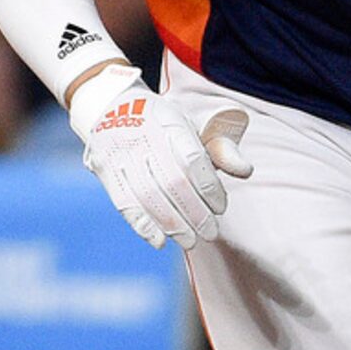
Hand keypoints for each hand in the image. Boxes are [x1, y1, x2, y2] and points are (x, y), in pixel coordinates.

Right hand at [68, 63, 250, 250]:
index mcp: (170, 120)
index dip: (209, 187)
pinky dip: (142, 225)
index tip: (221, 207)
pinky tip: (159, 241)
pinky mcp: (105, 168)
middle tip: (211, 233)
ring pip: (148, 195)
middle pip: (172, 180)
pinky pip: (123, 202)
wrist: (113, 107)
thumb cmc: (165, 125)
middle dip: (194, 212)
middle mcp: (143, 133)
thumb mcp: (194, 125)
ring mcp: (120, 151)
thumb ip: (221, 148)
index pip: (193, 158)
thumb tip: (246, 171)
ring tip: (190, 242)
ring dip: (171, 224)